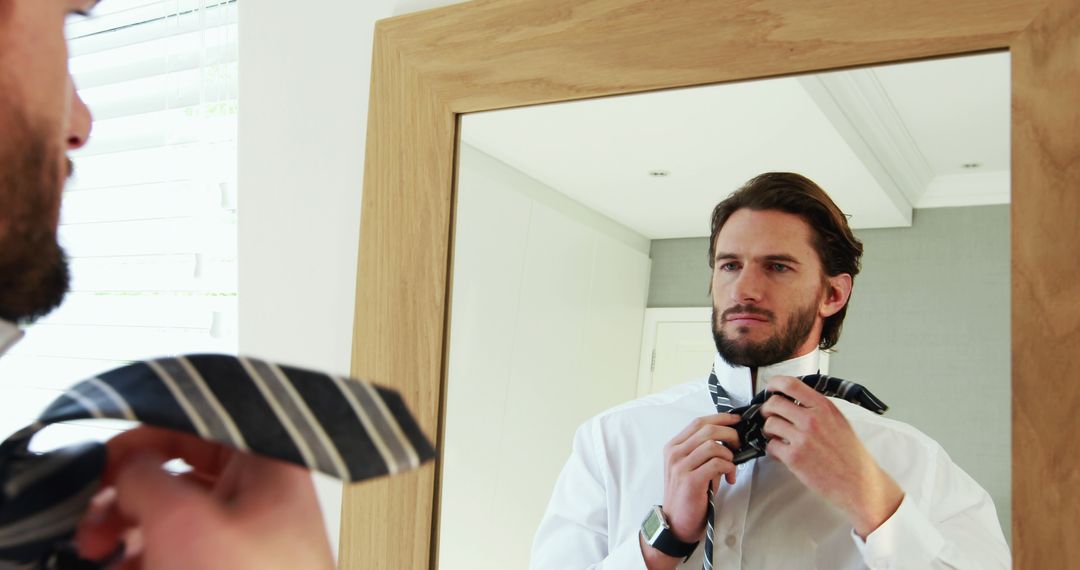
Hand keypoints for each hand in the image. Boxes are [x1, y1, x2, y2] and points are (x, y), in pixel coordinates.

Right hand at [75, 426, 334, 569]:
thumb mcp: (184, 519)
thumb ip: (146, 478)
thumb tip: (127, 467)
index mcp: (270, 467)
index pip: (201, 427)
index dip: (146, 439)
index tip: (104, 462)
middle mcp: (266, 499)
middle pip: (183, 475)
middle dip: (129, 495)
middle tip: (96, 519)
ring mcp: (253, 542)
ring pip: (177, 519)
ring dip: (130, 533)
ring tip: (100, 552)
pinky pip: (183, 555)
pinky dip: (147, 561)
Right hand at [641, 413, 740, 568]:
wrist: (677, 523)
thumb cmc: (689, 495)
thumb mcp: (692, 467)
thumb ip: (704, 450)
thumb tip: (729, 437)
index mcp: (673, 447)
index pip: (699, 422)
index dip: (720, 418)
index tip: (736, 420)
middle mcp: (674, 454)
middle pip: (707, 429)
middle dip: (730, 434)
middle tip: (738, 446)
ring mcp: (680, 467)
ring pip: (713, 445)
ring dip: (729, 455)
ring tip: (731, 467)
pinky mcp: (690, 481)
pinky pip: (717, 464)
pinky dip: (729, 468)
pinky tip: (729, 477)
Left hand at [759, 375, 902, 537]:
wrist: (859, 482)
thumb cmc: (851, 455)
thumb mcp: (839, 421)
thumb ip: (818, 409)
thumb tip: (795, 400)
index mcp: (824, 407)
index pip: (791, 384)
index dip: (774, 383)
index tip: (770, 388)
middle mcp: (812, 420)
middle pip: (774, 403)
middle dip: (767, 410)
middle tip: (769, 416)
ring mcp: (802, 438)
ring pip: (769, 424)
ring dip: (769, 431)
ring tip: (778, 437)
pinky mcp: (794, 457)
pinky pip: (771, 446)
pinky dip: (773, 450)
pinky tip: (782, 453)